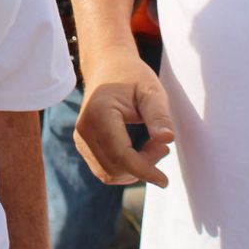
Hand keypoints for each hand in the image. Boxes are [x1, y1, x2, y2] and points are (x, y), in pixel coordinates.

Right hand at [73, 49, 173, 186]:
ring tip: (152, 146)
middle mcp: (84, 130)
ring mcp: (81, 139)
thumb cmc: (132, 76)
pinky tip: (139, 150)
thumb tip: (167, 139)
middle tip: (162, 146)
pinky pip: (105, 169)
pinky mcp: (84, 145)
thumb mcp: (151, 90)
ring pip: (108, 173)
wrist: (108, 67)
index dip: (144, 170)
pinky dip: (125, 168)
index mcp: (99, 114)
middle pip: (115, 168)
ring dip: (134, 170)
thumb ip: (159, 115)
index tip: (164, 180)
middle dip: (143, 167)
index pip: (121, 155)